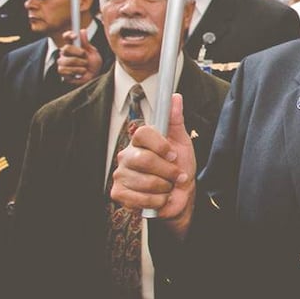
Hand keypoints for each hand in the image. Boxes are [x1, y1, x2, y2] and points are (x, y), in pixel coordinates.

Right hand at [57, 29, 102, 84]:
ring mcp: (63, 62)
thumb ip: (86, 43)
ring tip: (85, 67)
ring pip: (65, 60)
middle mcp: (66, 53)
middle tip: (85, 56)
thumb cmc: (93, 65)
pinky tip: (81, 72)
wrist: (94, 77)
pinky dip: (76, 71)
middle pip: (65, 48)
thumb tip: (82, 31)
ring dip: (79, 64)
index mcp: (73, 46)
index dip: (69, 35)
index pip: (66, 37)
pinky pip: (64, 70)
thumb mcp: (92, 52)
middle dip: (78, 53)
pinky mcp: (62, 72)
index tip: (75, 35)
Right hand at [111, 94, 195, 238]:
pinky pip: (138, 198)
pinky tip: (158, 198)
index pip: (142, 133)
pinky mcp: (118, 193)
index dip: (160, 145)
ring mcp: (120, 174)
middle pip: (145, 160)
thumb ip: (176, 120)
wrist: (180, 195)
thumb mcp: (182, 142)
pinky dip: (155, 201)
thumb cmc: (179, 166)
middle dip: (168, 171)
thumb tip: (176, 97)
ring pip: (145, 181)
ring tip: (167, 187)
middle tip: (176, 175)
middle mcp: (127, 155)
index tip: (173, 154)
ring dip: (164, 188)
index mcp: (140, 140)